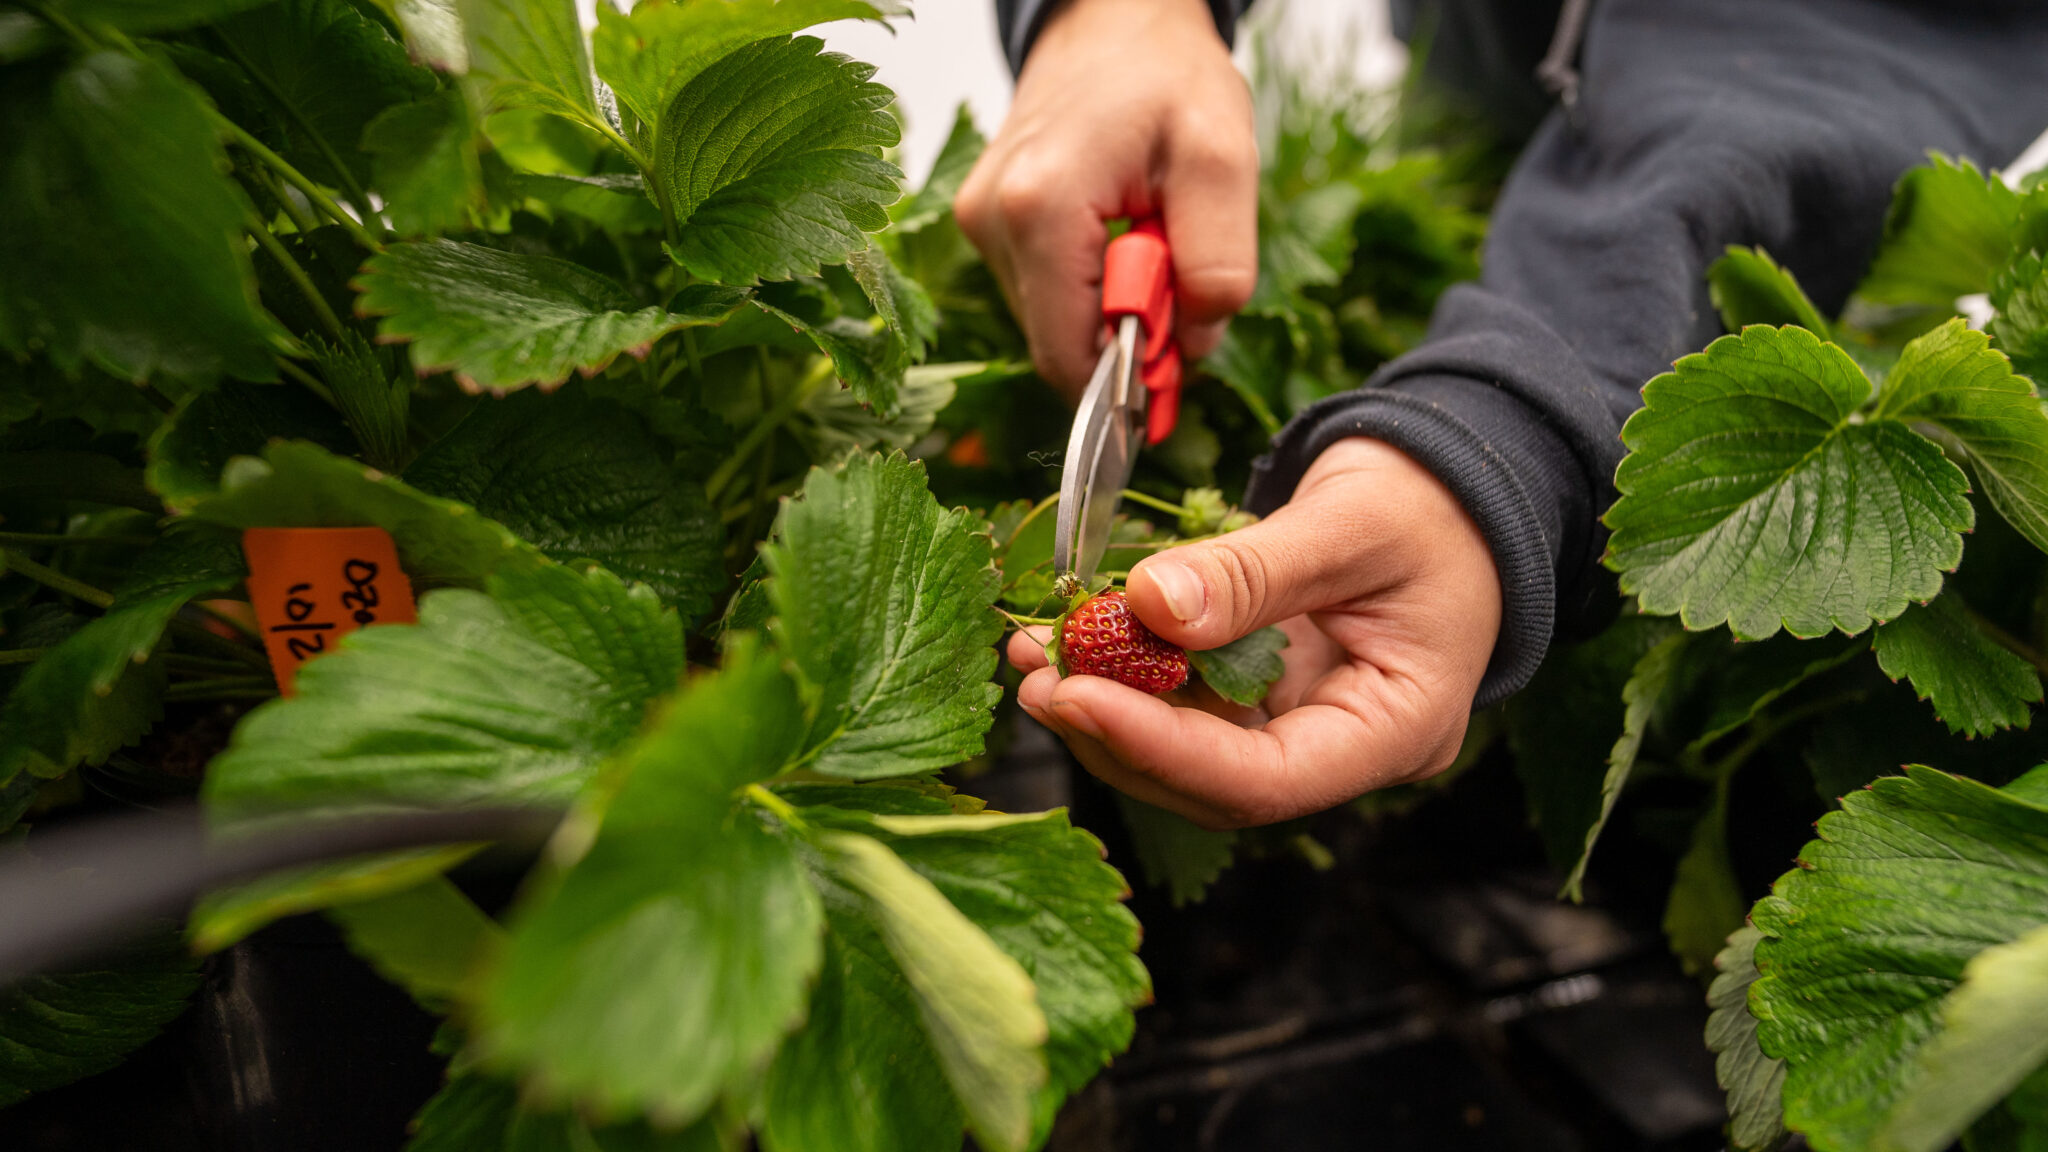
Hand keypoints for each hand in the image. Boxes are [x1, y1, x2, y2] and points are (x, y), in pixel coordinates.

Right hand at [954, 0, 1257, 398]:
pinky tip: (1118, 240)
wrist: (1113, 20)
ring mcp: (980, 223)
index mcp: (1039, 209)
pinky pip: (1042, 293)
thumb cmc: (1167, 78)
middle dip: (1125, 340)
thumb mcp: (1222, 159)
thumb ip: (1217, 263)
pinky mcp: (984, 224)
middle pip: (1058, 346)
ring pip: (1050, 324)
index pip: (1067, 357)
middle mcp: (991, 221)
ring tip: (1149, 244)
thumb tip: (1187, 348)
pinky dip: (1089, 289)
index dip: (1130, 381)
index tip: (1182, 355)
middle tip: (1177, 284)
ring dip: (1109, 311)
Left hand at [1009, 438, 1502, 827]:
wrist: (1455, 486)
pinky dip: (1124, 678)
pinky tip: (1069, 641)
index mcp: (1397, 731)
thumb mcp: (1350, 524)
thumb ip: (1253, 572)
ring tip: (1035, 653)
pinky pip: (1186, 706)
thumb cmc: (1430, 506)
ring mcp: (1301, 729)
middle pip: (1214, 783)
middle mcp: (1344, 751)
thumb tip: (1148, 605)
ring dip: (1105, 709)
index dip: (1161, 748)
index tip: (1075, 697)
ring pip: (1188, 753)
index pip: (1266, 781)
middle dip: (1115, 735)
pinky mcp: (1264, 699)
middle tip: (1036, 679)